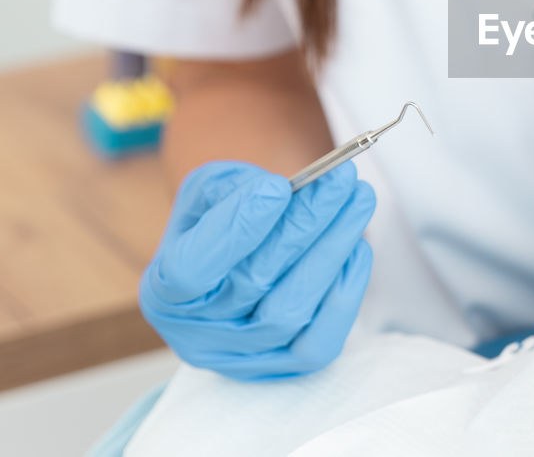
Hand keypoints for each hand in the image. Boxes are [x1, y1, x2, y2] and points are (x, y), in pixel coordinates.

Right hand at [139, 160, 374, 377]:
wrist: (239, 260)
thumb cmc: (221, 220)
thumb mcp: (210, 192)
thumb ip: (234, 188)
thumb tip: (278, 192)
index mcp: (162, 290)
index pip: (191, 269)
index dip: (236, 229)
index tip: (279, 186)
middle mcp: (195, 333)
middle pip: (253, 282)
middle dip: (304, 223)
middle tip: (342, 178)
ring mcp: (240, 357)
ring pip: (291, 310)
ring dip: (333, 249)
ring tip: (358, 199)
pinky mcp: (284, 367)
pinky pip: (320, 341)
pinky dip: (344, 293)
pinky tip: (357, 247)